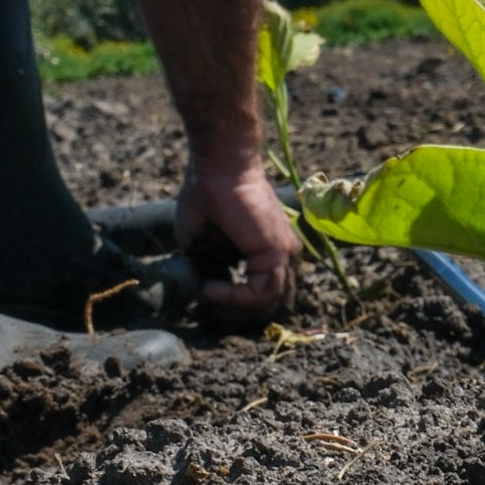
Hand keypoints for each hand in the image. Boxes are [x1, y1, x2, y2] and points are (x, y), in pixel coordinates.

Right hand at [176, 156, 300, 323]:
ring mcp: (284, 254)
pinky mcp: (278, 252)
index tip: (204, 305)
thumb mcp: (201, 244)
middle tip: (207, 313)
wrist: (217, 169)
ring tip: (206, 299)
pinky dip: (234, 298)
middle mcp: (281, 255)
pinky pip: (262, 292)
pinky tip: (210, 290)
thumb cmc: (205, 197)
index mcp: (265, 252)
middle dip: (236, 315)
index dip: (232, 307)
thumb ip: (206, 270)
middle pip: (268, 304)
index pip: (260, 294)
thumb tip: (200, 295)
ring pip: (269, 302)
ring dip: (233, 309)